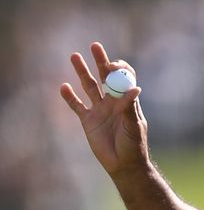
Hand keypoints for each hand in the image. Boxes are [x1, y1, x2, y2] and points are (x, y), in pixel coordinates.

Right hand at [60, 42, 147, 177]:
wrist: (124, 164)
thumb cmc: (134, 144)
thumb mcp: (133, 125)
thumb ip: (130, 107)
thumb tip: (134, 88)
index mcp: (127, 100)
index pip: (124, 77)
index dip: (118, 69)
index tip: (112, 65)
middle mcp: (113, 101)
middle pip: (105, 77)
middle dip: (100, 61)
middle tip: (95, 46)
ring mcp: (100, 110)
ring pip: (89, 86)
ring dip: (82, 72)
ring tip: (74, 56)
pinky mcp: (88, 121)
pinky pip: (77, 106)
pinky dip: (70, 97)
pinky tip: (63, 87)